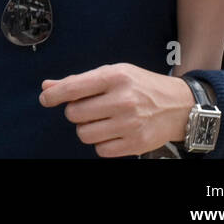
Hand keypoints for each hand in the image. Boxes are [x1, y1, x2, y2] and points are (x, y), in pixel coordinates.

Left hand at [40, 64, 193, 156]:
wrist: (178, 105)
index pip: (73, 88)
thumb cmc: (140, 86)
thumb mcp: (112, 73)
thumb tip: (47, 86)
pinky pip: (101, 150)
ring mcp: (130, 124)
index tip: (45, 99)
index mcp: (114, 77)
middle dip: (75, 112)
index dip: (53, 95)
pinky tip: (111, 132)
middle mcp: (122, 100)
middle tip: (88, 108)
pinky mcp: (136, 143)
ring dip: (86, 129)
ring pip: (84, 134)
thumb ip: (78, 81)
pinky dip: (101, 143)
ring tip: (99, 121)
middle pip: (75, 114)